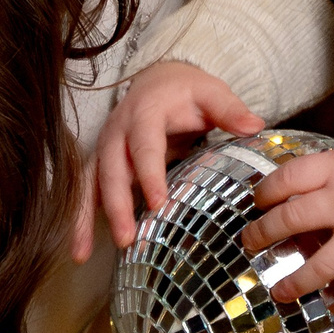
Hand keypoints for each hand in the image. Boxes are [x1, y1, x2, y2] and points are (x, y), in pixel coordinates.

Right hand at [72, 60, 263, 260]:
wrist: (156, 79)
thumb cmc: (185, 90)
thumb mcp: (210, 92)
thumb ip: (230, 109)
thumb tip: (254, 126)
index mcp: (145, 112)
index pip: (145, 144)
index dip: (149, 173)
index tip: (158, 202)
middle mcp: (117, 130)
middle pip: (112, 168)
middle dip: (117, 204)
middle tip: (127, 238)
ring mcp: (104, 147)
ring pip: (89, 182)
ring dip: (84, 218)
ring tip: (82, 253)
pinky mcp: (99, 163)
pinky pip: (85, 191)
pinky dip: (79, 220)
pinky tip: (79, 250)